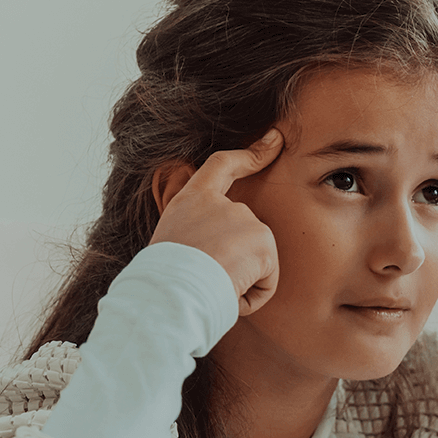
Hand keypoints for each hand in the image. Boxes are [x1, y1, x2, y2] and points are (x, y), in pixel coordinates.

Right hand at [150, 129, 282, 314]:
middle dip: (234, 266)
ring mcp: (245, 218)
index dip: (251, 155)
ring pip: (256, 262)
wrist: (170, 294)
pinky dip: (251, 296)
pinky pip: (267, 282)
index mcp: (192, 200)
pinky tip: (229, 293)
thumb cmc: (163, 284)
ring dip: (239, 283)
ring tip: (212, 286)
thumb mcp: (169, 245)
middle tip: (204, 280)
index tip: (274, 140)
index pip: (222, 166)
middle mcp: (221, 203)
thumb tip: (212, 252)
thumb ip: (195, 235)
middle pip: (246, 235)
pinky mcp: (264, 241)